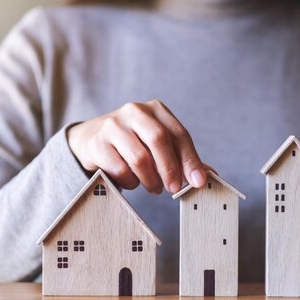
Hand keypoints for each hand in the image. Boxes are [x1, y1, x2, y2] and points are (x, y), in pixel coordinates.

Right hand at [66, 100, 206, 193]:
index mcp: (156, 110)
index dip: (190, 160)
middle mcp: (134, 111)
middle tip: (173, 189)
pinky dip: (130, 181)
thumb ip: (181, 157)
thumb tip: (209, 176)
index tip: (198, 182)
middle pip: (159, 140)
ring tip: (154, 188)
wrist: (90, 139)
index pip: (179, 134)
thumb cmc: (133, 144)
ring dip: (150, 180)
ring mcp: (113, 125)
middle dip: (170, 169)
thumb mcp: (157, 144)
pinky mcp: (97, 143)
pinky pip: (119, 169)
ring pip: (139, 158)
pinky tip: (132, 182)